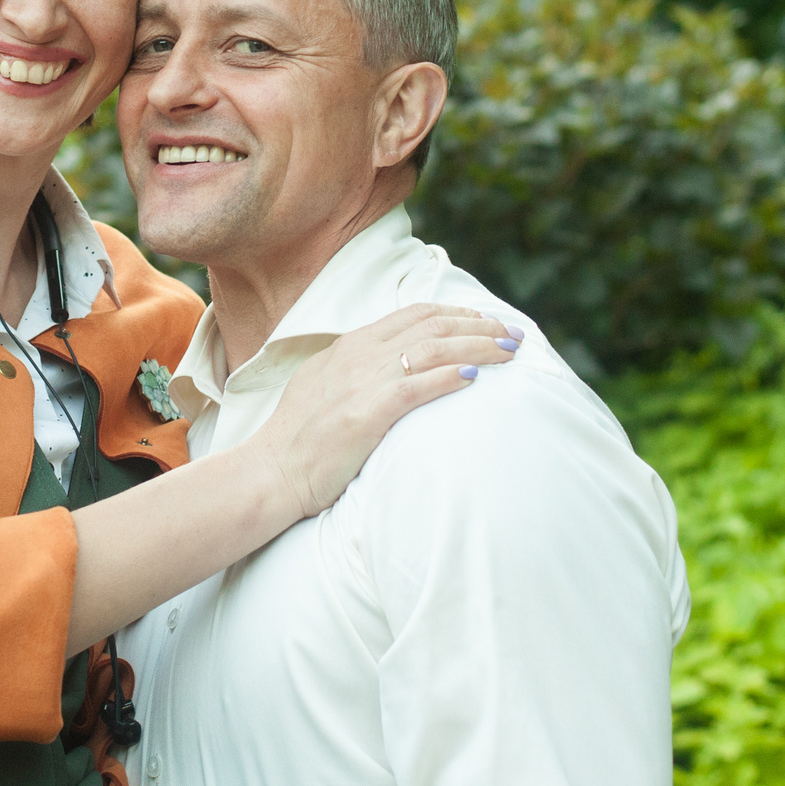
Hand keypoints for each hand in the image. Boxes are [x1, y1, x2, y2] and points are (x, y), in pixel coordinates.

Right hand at [248, 303, 518, 519]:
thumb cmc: (298, 439)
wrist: (271, 472)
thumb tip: (388, 366)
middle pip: (431, 326)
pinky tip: (478, 378)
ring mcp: (362, 382)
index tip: (484, 319)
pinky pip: (418, 386)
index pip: (412, 315)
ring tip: (510, 352)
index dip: (454, 313)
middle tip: (513, 333)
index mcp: (349, 345)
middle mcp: (358, 355)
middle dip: (479, 326)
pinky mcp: (367, 413)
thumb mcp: (322, 386)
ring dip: (477, 347)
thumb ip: (353, 369)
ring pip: (433, 350)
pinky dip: (451, 377)